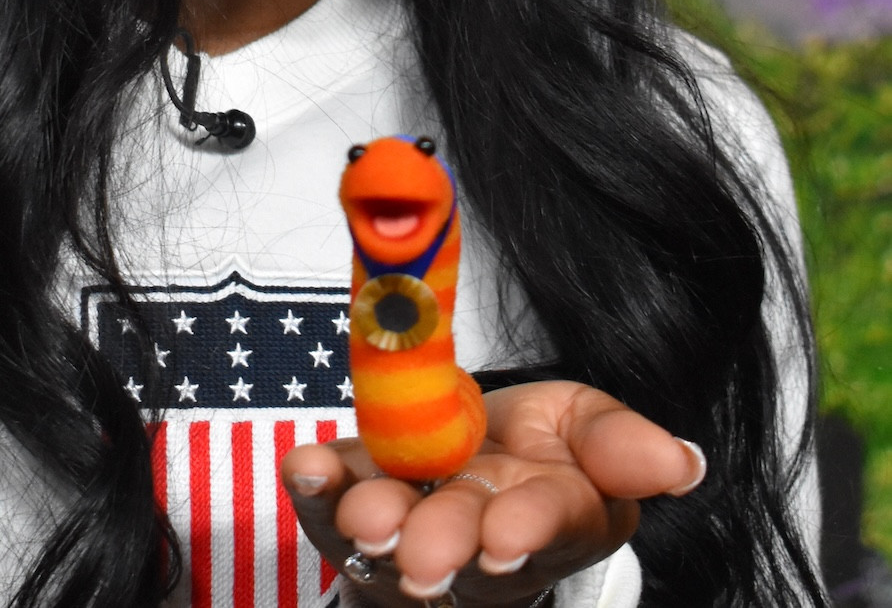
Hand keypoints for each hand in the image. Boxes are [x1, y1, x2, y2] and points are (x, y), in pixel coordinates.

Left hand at [279, 381, 705, 604]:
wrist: (460, 449)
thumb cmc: (531, 447)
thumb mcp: (584, 427)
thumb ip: (621, 445)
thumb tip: (683, 462)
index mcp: (550, 514)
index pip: (548, 526)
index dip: (528, 530)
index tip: (506, 536)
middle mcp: (475, 536)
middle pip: (461, 543)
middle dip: (442, 545)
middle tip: (423, 557)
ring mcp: (406, 524)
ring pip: (388, 535)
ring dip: (372, 523)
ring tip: (363, 515)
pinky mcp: (346, 503)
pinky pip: (325, 501)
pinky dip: (314, 483)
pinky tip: (303, 466)